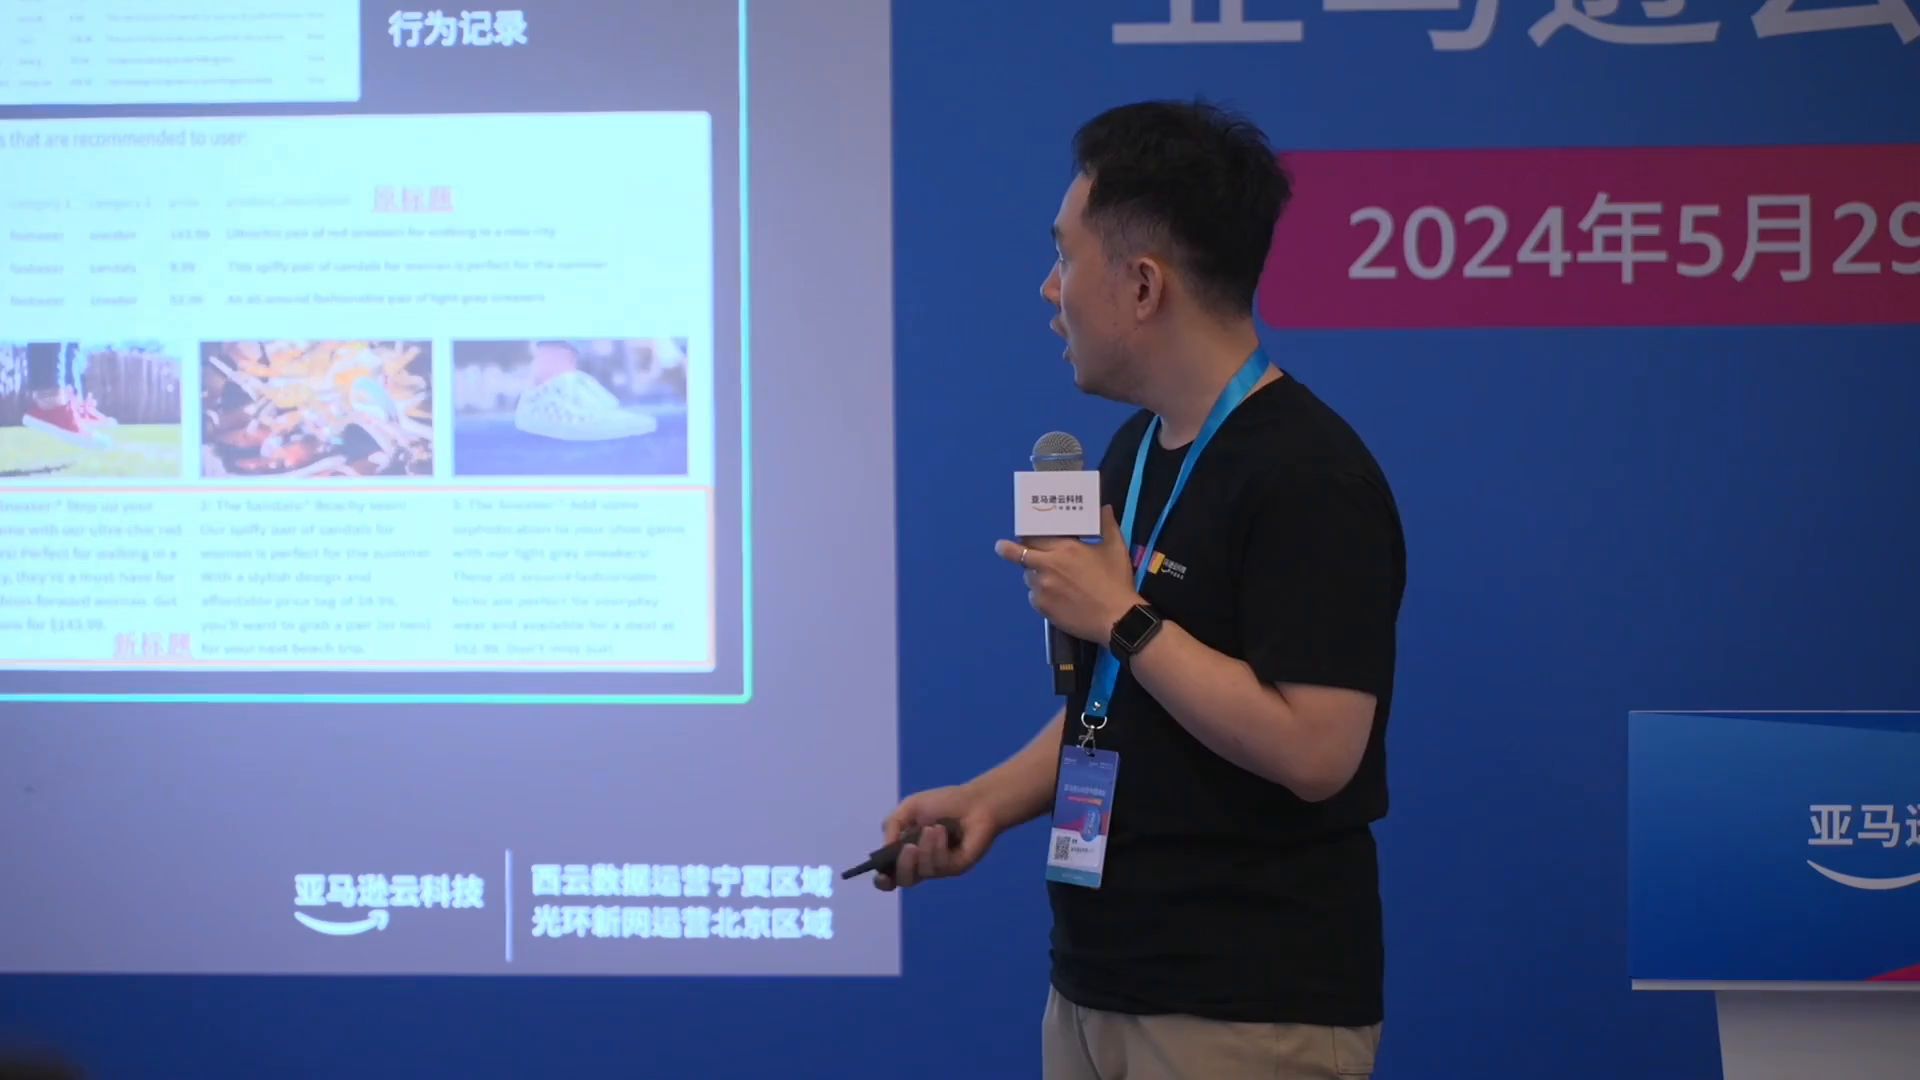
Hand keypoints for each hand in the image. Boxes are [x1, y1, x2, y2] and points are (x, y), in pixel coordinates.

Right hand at [873, 783, 1000, 890]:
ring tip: (933, 828)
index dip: (883, 880)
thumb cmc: (943, 802)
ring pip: (922, 872)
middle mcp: (922, 863)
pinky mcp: (956, 868)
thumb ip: (891, 824)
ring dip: (925, 849)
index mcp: (908, 851)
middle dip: (903, 865)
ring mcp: (939, 867)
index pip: (891, 875)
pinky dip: (938, 848)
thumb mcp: (910, 807)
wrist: (975, 801)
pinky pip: (940, 866)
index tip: (880, 875)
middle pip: (904, 880)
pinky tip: (943, 832)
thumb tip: (886, 848)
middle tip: (909, 848)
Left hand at [995, 505, 1139, 642]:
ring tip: (1049, 579)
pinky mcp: (1042, 608)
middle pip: (1016, 554)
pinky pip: (1033, 597)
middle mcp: (1047, 566)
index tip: (1024, 535)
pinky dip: (1040, 595)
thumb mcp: (1116, 549)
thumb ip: (1107, 526)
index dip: (1027, 534)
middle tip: (1002, 548)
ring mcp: (1042, 588)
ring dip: (1033, 574)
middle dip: (1007, 549)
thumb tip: (1105, 508)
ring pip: (1027, 577)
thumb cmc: (1116, 582)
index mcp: (1064, 548)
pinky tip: (1055, 597)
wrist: (1117, 619)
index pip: (1033, 536)